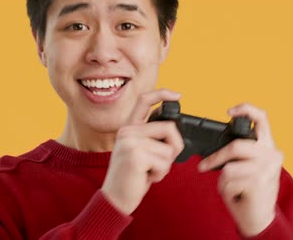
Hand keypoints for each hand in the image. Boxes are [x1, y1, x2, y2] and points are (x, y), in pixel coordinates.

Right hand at [101, 89, 184, 214]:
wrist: (115, 199)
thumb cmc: (131, 178)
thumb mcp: (139, 152)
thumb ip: (150, 139)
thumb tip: (173, 131)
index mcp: (128, 128)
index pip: (143, 101)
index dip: (161, 93)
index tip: (177, 95)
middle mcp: (127, 131)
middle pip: (169, 128)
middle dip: (173, 148)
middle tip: (158, 164)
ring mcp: (130, 142)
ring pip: (169, 149)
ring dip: (164, 166)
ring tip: (147, 172)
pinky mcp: (136, 155)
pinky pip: (164, 163)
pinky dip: (160, 174)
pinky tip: (145, 178)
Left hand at [197, 103, 283, 236]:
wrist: (260, 220)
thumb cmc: (250, 192)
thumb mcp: (249, 167)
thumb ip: (240, 153)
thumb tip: (215, 147)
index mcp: (269, 147)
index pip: (262, 119)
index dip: (245, 109)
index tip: (229, 111)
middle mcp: (272, 155)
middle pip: (235, 146)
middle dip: (215, 158)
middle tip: (204, 166)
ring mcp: (266, 169)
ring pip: (229, 167)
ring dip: (223, 181)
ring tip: (233, 188)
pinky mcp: (258, 183)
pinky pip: (228, 181)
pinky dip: (226, 191)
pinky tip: (237, 196)